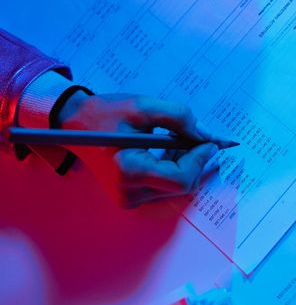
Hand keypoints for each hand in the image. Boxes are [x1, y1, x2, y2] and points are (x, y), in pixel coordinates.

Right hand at [55, 92, 218, 208]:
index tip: (211, 141)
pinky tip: (171, 151)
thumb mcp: (143, 106)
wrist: (75, 124)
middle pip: (181, 185)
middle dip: (196, 160)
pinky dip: (174, 169)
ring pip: (175, 187)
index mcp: (129, 171)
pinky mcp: (129, 197)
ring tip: (181, 140)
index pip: (181, 179)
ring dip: (186, 164)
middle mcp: (128, 192)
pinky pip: (164, 187)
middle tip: (201, 137)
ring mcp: (128, 198)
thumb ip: (178, 117)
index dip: (200, 160)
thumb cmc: (106, 113)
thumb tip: (205, 135)